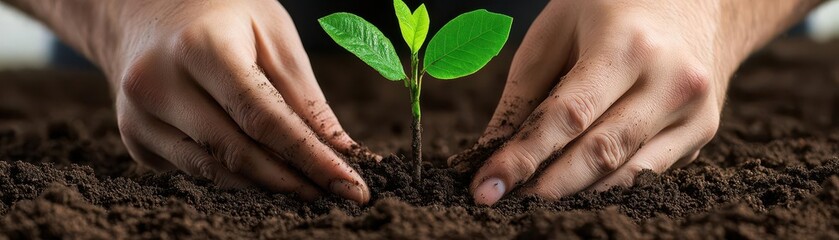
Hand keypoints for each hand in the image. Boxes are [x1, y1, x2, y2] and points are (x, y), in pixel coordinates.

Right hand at [98, 1, 370, 202]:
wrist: (146, 7)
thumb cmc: (223, 13)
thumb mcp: (272, 33)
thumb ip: (304, 95)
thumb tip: (339, 152)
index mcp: (200, 47)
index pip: (264, 118)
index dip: (311, 158)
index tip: (349, 186)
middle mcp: (158, 83)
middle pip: (237, 152)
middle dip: (293, 181)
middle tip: (336, 194)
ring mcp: (138, 114)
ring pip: (214, 170)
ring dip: (266, 185)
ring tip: (307, 188)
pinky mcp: (133, 137)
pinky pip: (194, 169)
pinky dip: (233, 175)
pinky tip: (262, 171)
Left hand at [452, 0, 818, 204]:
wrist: (695, 1)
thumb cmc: (609, 10)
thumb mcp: (557, 31)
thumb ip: (524, 93)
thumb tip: (491, 151)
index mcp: (627, 46)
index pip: (568, 116)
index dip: (524, 157)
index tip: (487, 186)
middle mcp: (670, 81)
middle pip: (600, 153)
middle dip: (547, 187)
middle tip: (504, 203)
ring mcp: (693, 111)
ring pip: (626, 173)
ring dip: (575, 193)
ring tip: (533, 199)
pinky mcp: (702, 131)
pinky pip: (648, 172)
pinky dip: (608, 185)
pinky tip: (575, 189)